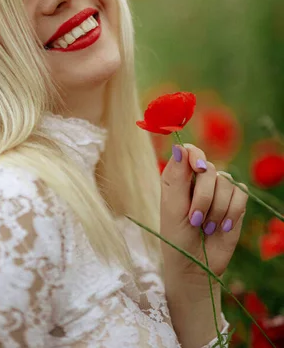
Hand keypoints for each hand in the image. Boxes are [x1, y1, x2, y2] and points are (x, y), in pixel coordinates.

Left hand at [160, 143, 248, 290]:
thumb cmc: (177, 237)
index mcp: (178, 176)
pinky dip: (231, 212)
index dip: (196, 155)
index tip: (198, 168)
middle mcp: (199, 179)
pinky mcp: (235, 203)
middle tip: (195, 219)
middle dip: (203, 197)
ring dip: (217, 209)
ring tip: (207, 227)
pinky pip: (240, 195)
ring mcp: (218, 190)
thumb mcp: (172, 208)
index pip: (189, 151)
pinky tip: (222, 226)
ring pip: (226, 183)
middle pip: (209, 169)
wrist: (196, 265)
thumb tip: (179, 146)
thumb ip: (176, 177)